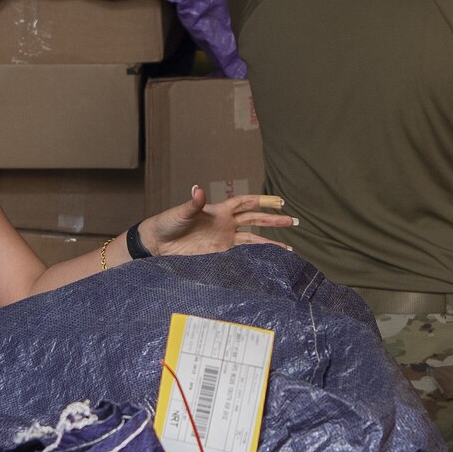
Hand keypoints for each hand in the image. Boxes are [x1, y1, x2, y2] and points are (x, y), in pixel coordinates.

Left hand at [140, 186, 297, 256]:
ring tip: (289, 248)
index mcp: (220, 211)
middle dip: (274, 221)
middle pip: (256, 221)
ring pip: (253, 240)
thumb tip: (198, 190)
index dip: (263, 202)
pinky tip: (267, 261)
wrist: (159, 243)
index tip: (281, 202)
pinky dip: (254, 258)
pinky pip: (241, 256)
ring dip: (270, 243)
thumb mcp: (181, 212)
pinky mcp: (218, 254)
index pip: (247, 203)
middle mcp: (226, 225)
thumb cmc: (168, 223)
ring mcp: (224, 240)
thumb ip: (193, 203)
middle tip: (294, 222)